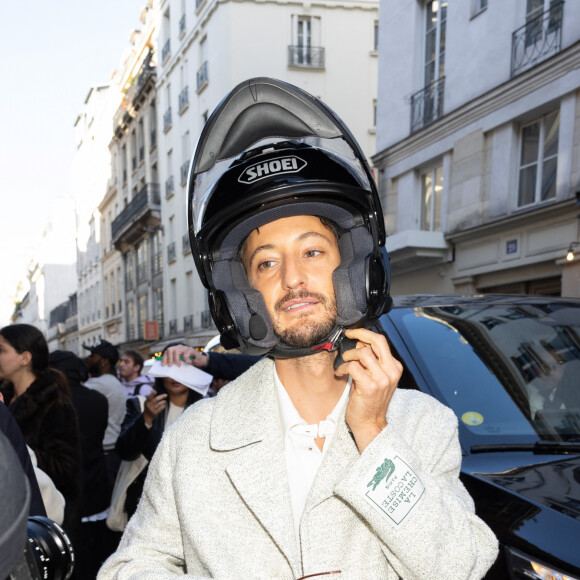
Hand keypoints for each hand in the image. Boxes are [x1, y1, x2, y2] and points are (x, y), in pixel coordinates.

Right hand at [143, 389, 167, 426]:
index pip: (149, 397)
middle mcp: (148, 406)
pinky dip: (163, 406)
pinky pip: (160, 408)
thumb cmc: (148, 407)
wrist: (147, 416)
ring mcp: (151, 409)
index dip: (152, 394)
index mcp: (146, 402)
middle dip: (161, 396)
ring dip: (163, 402)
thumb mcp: (147, 402)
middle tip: (166, 395)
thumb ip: (150, 396)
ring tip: (164, 401)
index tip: (155, 391)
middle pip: (156, 400)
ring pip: (159, 404)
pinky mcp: (154, 413)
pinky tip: (163, 405)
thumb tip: (153, 390)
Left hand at [161, 345, 208, 368]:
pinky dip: (186, 360)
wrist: (200, 361)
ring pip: (176, 352)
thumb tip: (167, 366)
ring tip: (179, 365)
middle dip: (168, 358)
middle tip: (170, 365)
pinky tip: (189, 362)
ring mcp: (185, 347)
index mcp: (175, 349)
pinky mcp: (191, 349)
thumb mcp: (181, 362)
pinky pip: (185, 355)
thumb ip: (174, 362)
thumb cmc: (190, 361)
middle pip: (169, 349)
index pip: (167, 351)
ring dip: (176, 360)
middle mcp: (179, 347)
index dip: (164, 358)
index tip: (163, 365)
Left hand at [335, 328, 402, 452]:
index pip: (381, 342)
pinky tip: (340, 373)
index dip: (365, 334)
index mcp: (394, 367)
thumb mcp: (375, 377)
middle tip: (348, 335)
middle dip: (359, 334)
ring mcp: (382, 379)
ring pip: (363, 353)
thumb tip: (360, 342)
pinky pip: (353, 367)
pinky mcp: (370, 386)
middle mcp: (391, 371)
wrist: (370, 424)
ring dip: (349, 355)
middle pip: (377, 341)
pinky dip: (343, 368)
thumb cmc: (369, 400)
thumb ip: (370, 361)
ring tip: (344, 363)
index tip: (354, 333)